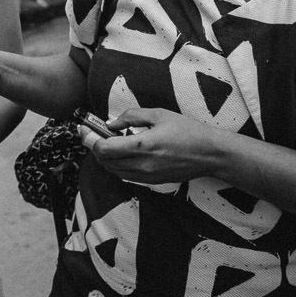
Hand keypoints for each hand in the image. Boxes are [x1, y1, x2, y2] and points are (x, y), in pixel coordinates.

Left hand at [85, 108, 227, 184]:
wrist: (211, 154)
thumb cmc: (187, 130)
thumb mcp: (158, 114)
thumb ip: (131, 116)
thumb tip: (110, 123)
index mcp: (142, 146)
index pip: (104, 149)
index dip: (90, 139)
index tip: (84, 129)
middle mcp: (142, 165)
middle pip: (104, 161)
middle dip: (94, 147)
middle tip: (92, 134)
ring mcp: (147, 176)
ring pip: (113, 171)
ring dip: (105, 157)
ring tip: (106, 142)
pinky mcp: (152, 182)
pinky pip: (125, 176)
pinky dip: (117, 165)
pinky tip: (121, 153)